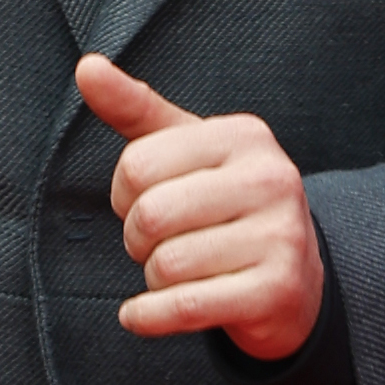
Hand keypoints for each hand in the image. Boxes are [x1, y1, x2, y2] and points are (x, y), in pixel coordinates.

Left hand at [76, 55, 325, 358]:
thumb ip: (136, 109)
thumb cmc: (227, 207)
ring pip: (167, 264)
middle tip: (154, 245)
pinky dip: (148, 317)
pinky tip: (141, 314)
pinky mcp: (276, 291)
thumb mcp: (188, 151)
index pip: (139, 164)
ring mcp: (280, 237)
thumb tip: (87, 68)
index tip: (144, 203)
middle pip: (151, 215)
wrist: (296, 280)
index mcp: (244, 136)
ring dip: (152, 279)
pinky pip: (185, 306)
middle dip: (136, 239)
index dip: (123, 193)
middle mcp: (271, 179)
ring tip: (173, 273)